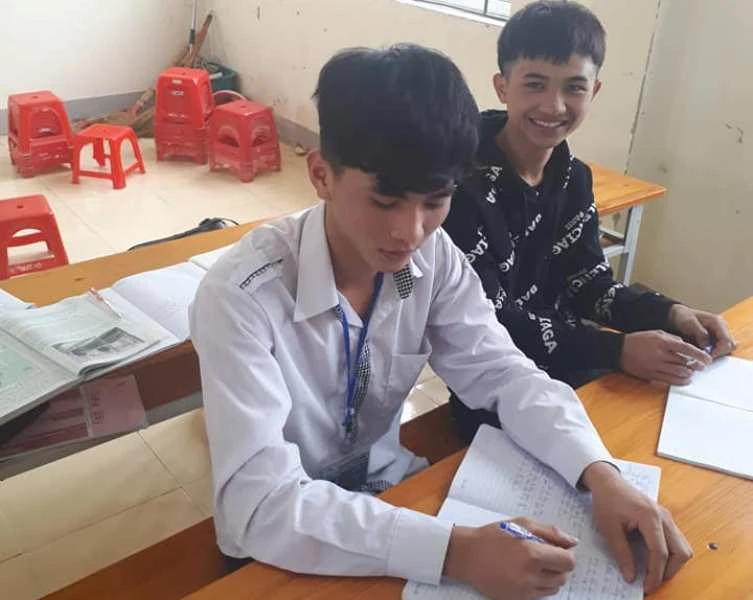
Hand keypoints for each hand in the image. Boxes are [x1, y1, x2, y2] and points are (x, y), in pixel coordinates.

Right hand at [444, 519, 576, 598]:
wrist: (468, 555)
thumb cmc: (494, 535)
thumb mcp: (522, 523)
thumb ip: (550, 532)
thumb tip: (573, 542)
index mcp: (532, 553)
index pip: (568, 562)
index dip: (566, 554)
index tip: (557, 549)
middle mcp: (530, 575)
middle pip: (563, 576)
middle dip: (558, 565)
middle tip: (543, 555)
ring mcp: (524, 590)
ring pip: (554, 587)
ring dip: (550, 576)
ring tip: (533, 564)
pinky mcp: (518, 599)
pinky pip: (541, 595)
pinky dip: (539, 585)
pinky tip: (525, 573)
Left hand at [582, 462, 692, 593]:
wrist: (607, 481)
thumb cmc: (607, 500)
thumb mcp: (608, 528)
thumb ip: (621, 553)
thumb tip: (630, 576)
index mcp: (649, 517)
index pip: (660, 552)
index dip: (655, 574)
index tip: (647, 588)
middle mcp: (664, 517)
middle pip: (681, 551)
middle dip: (669, 571)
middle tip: (652, 581)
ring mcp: (667, 517)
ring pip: (683, 547)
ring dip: (673, 564)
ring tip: (654, 572)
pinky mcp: (665, 519)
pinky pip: (677, 540)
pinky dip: (671, 554)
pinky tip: (654, 559)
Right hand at [620, 330, 710, 384]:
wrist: (619, 350)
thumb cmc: (638, 340)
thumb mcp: (655, 333)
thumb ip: (672, 338)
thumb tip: (686, 345)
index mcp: (661, 342)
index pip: (685, 348)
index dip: (699, 355)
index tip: (708, 359)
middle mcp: (659, 354)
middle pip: (684, 362)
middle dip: (696, 365)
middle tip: (702, 366)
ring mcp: (655, 366)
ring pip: (678, 373)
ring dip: (689, 374)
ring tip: (693, 372)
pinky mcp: (651, 375)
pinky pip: (669, 380)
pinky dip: (680, 381)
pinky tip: (685, 379)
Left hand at [667, 304, 735, 358]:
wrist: (679, 316)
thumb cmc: (683, 317)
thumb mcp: (689, 322)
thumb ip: (699, 333)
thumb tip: (706, 344)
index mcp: (718, 322)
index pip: (726, 341)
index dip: (719, 351)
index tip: (707, 357)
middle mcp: (723, 328)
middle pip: (730, 346)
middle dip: (719, 354)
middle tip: (704, 358)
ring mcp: (721, 334)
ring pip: (727, 349)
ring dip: (717, 354)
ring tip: (703, 355)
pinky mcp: (717, 339)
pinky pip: (720, 349)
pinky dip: (714, 353)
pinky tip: (704, 354)